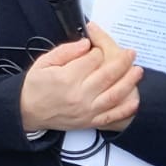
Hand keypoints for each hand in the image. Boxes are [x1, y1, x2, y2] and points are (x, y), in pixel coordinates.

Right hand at [18, 22, 141, 132]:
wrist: (27, 112)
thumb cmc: (35, 87)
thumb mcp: (44, 62)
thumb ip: (65, 51)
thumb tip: (86, 44)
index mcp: (66, 78)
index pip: (92, 59)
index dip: (98, 50)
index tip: (97, 47)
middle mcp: (79, 94)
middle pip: (108, 74)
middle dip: (122, 61)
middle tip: (130, 53)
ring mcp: (87, 109)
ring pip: (115, 94)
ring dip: (130, 81)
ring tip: (137, 70)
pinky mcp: (90, 121)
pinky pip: (112, 115)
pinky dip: (126, 109)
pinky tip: (135, 100)